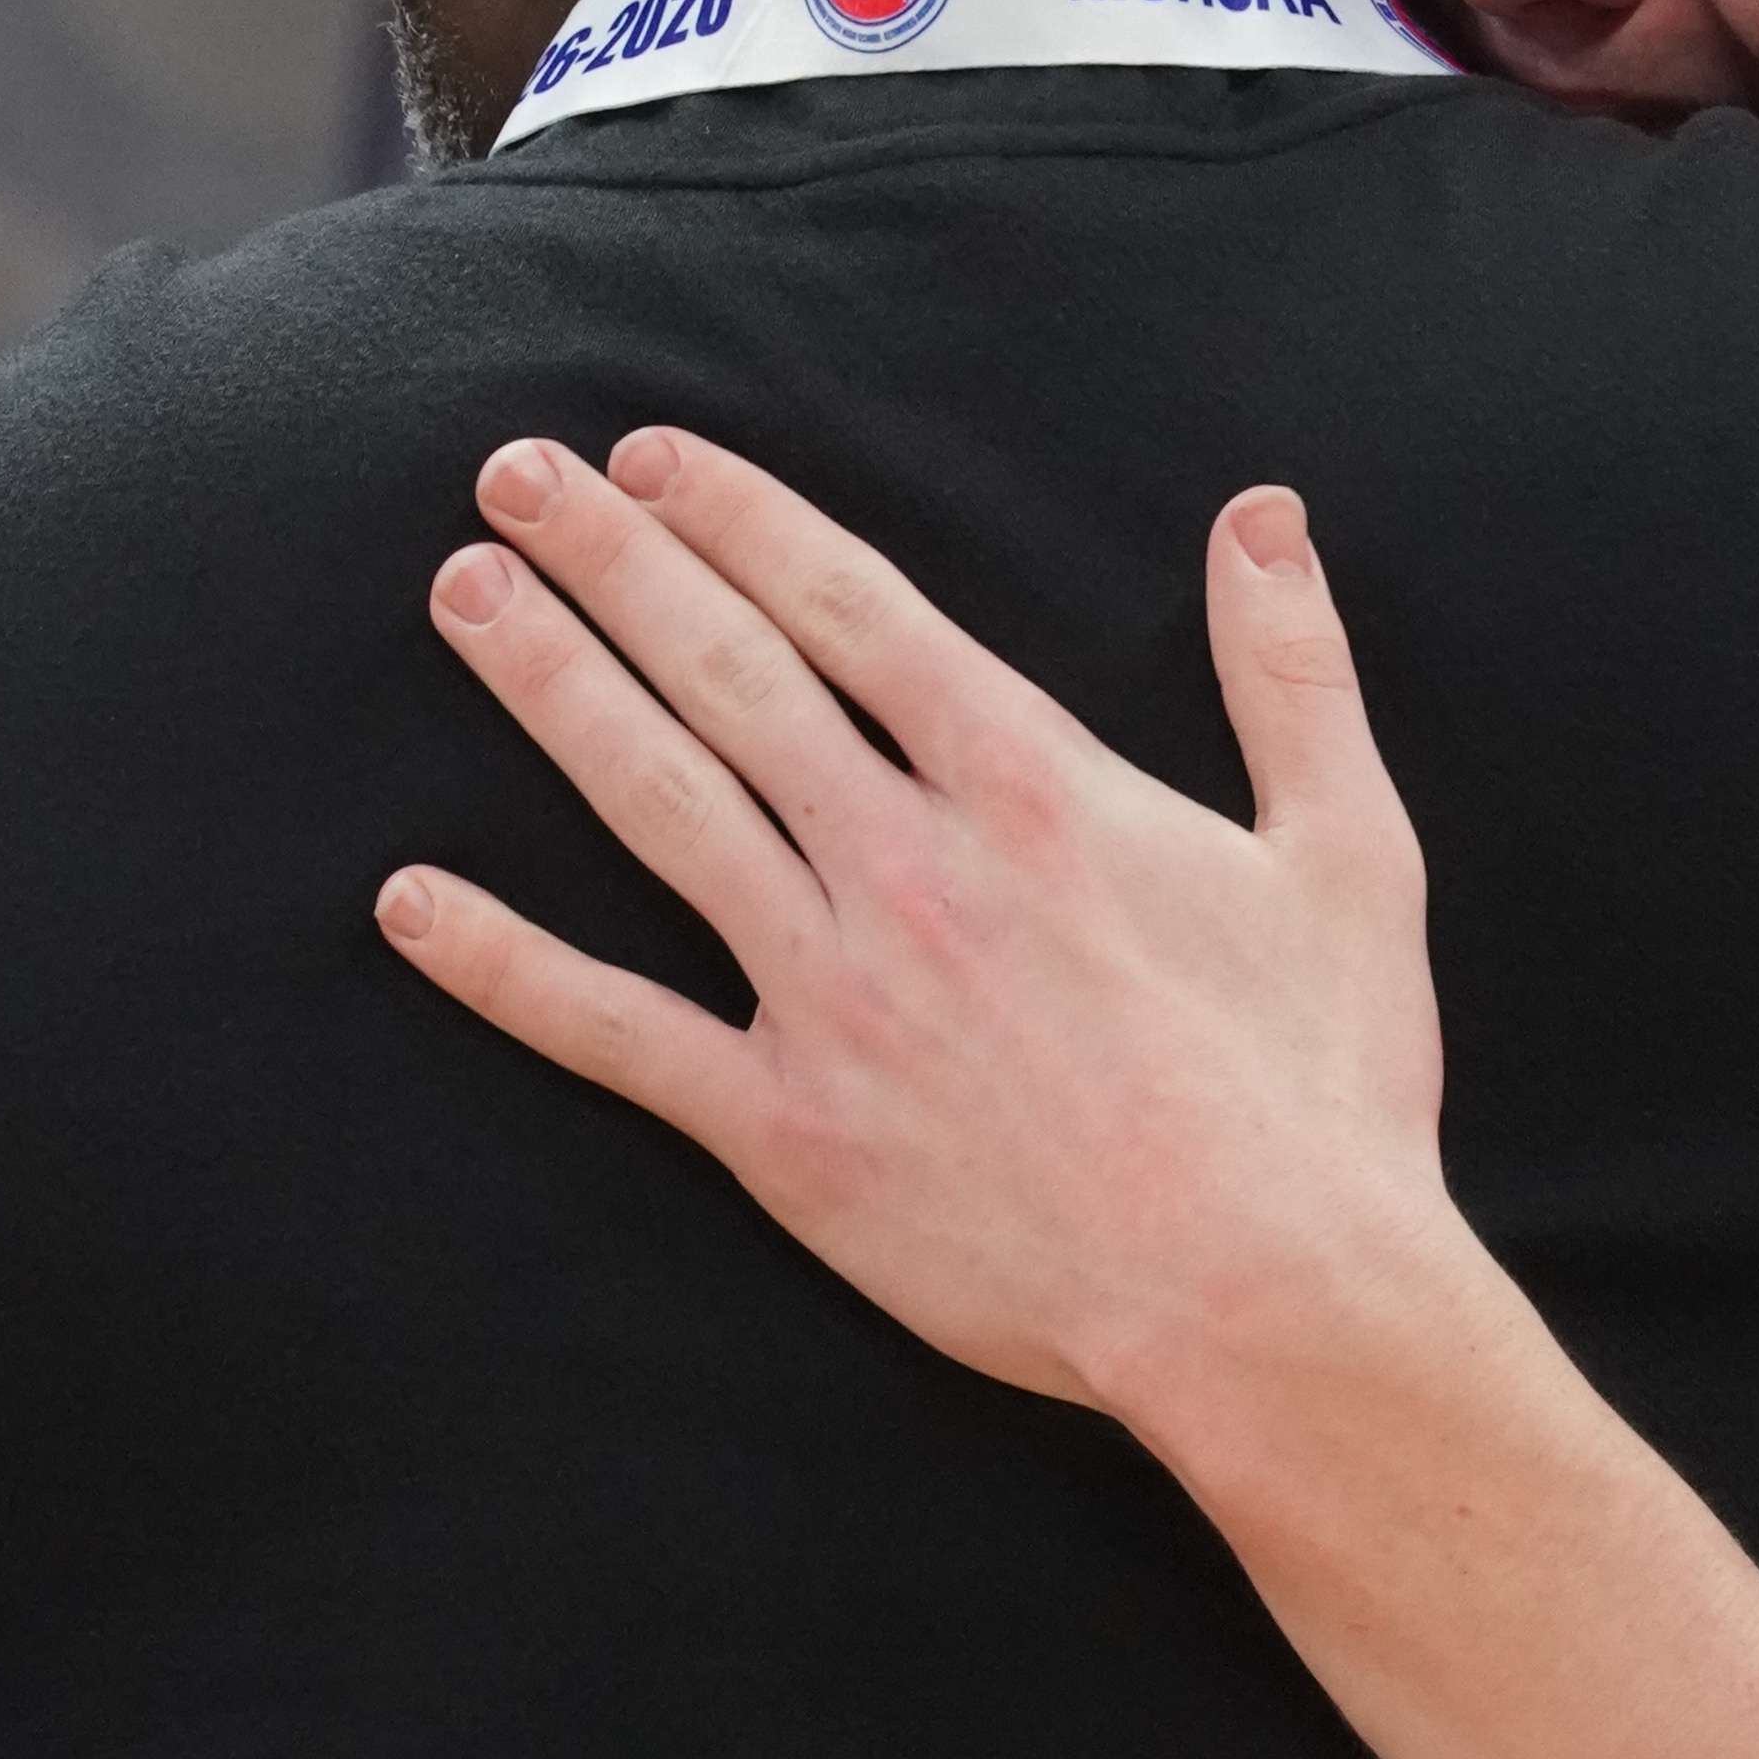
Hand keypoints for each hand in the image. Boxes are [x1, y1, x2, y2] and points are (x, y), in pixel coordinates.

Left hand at [377, 435, 1473, 1435]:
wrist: (1267, 1302)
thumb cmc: (1321, 1091)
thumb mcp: (1349, 856)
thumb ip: (1293, 675)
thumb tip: (1263, 517)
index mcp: (1031, 787)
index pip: (851, 607)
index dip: (738, 518)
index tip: (651, 456)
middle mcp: (907, 865)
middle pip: (728, 673)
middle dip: (611, 561)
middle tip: (510, 475)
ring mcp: (832, 996)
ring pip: (659, 805)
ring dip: (552, 689)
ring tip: (465, 596)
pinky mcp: (788, 1130)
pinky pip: (617, 1034)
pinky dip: (504, 969)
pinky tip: (409, 907)